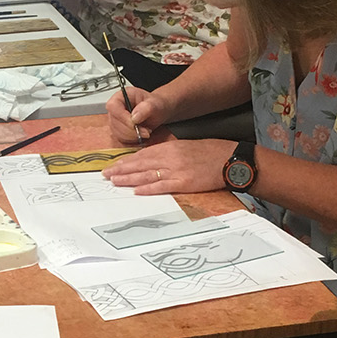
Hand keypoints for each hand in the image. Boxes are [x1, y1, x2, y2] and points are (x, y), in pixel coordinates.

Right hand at [106, 85, 163, 144]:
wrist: (157, 112)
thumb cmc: (155, 105)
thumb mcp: (154, 104)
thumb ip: (146, 108)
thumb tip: (135, 116)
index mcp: (121, 96)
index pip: (113, 106)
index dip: (122, 117)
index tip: (135, 124)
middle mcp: (115, 108)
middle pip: (114, 122)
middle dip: (131, 130)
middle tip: (146, 131)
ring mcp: (115, 120)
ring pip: (117, 132)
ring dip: (133, 136)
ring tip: (146, 131)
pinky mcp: (118, 130)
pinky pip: (121, 139)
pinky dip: (132, 139)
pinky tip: (141, 134)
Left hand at [107, 138, 236, 194]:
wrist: (230, 159)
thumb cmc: (211, 153)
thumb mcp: (187, 147)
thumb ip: (169, 153)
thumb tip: (153, 160)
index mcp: (171, 147)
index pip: (143, 154)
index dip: (127, 160)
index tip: (115, 165)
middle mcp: (170, 157)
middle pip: (141, 164)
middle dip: (122, 169)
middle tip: (106, 174)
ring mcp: (176, 170)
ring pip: (147, 174)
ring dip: (129, 178)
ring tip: (115, 181)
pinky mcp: (184, 182)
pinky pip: (162, 186)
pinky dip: (148, 188)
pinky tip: (136, 190)